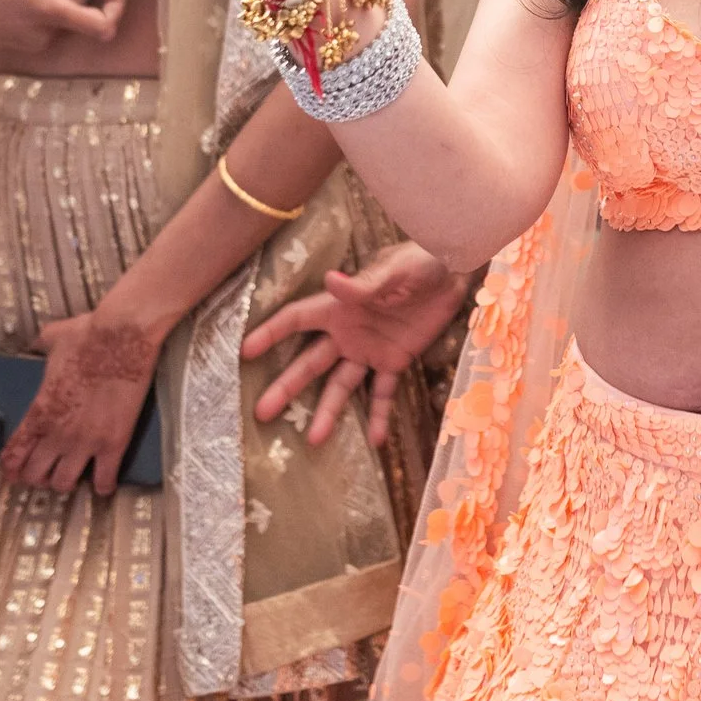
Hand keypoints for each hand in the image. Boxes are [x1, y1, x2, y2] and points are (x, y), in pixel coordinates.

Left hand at [0, 311, 161, 494]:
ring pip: (64, 483)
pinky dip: (103, 486)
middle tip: (45, 472)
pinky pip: (105, 479)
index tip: (13, 472)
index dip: (11, 467)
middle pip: (35, 474)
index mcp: (39, 411)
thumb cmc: (88, 335)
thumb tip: (36, 342)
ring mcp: (86, 442)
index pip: (14, 452)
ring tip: (71, 476)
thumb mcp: (52, 338)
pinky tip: (103, 484)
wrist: (123, 337)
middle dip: (37, 476)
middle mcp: (57, 433)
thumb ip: (40, 347)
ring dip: (65, 482)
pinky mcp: (114, 443)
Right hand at [242, 242, 470, 448]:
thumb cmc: (420, 260)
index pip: (297, 319)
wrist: (455, 270)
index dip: (271, 333)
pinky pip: (383, 393)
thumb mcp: (395, 269)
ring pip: (341, 385)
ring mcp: (369, 349)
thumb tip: (331, 281)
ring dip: (328, 411)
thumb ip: (364, 283)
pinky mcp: (396, 361)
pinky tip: (375, 440)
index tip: (245, 352)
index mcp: (340, 306)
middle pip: (310, 362)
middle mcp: (348, 331)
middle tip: (263, 412)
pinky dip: (379, 415)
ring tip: (313, 440)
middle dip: (287, 387)